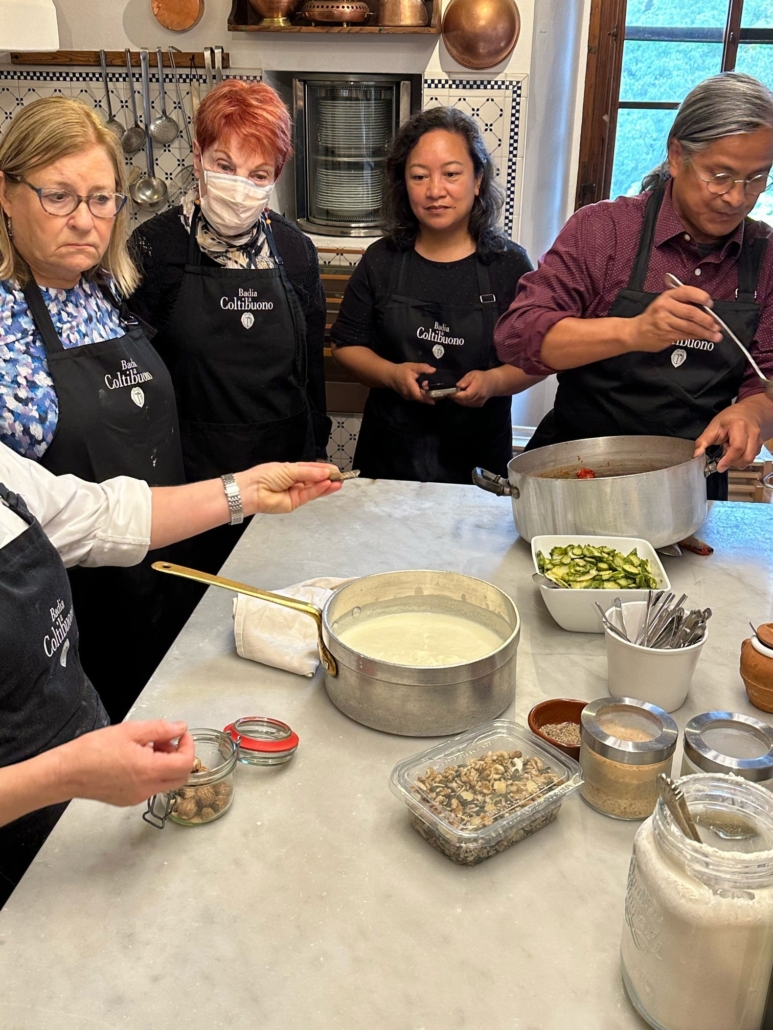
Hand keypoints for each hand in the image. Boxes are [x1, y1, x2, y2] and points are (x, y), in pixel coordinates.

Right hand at [56, 720, 194, 806]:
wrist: (67, 772)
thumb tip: (180, 728)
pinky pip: (150, 787)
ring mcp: (137, 797)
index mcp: (150, 770)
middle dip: (179, 756)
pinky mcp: (128, 800)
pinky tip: (136, 758)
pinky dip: (152, 772)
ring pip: (166, 782)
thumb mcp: (130, 731)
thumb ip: (160, 729)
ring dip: (165, 764)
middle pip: (180, 777)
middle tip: (165, 740)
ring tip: (146, 746)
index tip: (181, 734)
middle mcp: (147, 788)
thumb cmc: (93, 750)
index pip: (185, 763)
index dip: (188, 746)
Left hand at [236, 462, 342, 515]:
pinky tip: (327, 485)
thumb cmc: (264, 476)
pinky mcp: (295, 503)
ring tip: (338, 482)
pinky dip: (319, 490)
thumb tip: (325, 473)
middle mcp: (295, 481)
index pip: (312, 469)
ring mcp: (295, 493)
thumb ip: (309, 472)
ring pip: (314, 489)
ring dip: (327, 485)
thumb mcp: (289, 469)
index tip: (336, 469)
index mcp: (292, 470)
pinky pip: (309, 495)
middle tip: (340, 476)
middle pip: (315, 480)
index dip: (324, 469)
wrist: (252, 491)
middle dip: (328, 478)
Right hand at [389, 362, 436, 403]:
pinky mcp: (408, 397)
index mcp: (410, 387)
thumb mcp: (412, 367)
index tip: (439, 396)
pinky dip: (424, 397)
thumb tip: (434, 370)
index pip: (420, 395)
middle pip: (422, 399)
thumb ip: (423, 368)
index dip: (429, 397)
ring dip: (429, 398)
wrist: (390, 376)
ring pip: (420, 400)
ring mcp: (408, 397)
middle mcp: (409, 395)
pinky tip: (431, 394)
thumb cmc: (401, 371)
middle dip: (432, 398)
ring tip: (439, 395)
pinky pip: (418, 398)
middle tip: (443, 396)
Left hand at [450, 369, 492, 407]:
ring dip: (458, 400)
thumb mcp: (472, 375)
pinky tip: (461, 397)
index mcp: (476, 390)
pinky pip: (468, 405)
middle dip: (455, 398)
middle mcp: (478, 398)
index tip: (448, 392)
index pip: (463, 396)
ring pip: (465, 404)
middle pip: (463, 401)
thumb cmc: (482, 377)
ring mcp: (479, 403)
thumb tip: (457, 386)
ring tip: (454, 395)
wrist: (493, 383)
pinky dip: (463, 402)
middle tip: (449, 393)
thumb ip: (464, 381)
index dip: (455, 395)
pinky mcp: (478, 405)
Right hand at [626, 280, 722, 353]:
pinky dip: (697, 337)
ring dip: (705, 332)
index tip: (710, 303)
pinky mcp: (666, 335)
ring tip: (716, 335)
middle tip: (716, 325)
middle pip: (690, 312)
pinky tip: (704, 337)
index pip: (687, 292)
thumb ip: (683, 303)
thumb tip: (706, 310)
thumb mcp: (666, 302)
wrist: (635, 332)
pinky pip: (686, 335)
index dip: (701, 297)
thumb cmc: (653, 317)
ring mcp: (665, 322)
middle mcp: (665, 307)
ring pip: (690, 327)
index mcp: (667, 296)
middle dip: (706, 320)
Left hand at [695, 406, 763, 471]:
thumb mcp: (712, 427)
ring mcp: (758, 440)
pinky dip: (742, 459)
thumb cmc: (729, 419)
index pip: (737, 447)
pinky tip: (736, 451)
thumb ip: (703, 441)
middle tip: (724, 455)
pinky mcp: (760, 445)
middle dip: (733, 462)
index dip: (728, 460)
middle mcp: (752, 433)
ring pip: (750, 459)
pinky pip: (752, 458)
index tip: (719, 467)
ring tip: (730, 450)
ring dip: (738, 461)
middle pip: (746, 456)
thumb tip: (696, 454)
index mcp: (739, 426)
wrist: (747, 412)